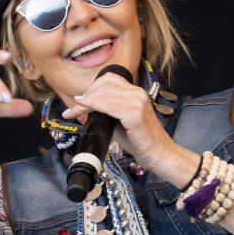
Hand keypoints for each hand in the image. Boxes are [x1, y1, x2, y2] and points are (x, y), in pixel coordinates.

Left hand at [61, 73, 178, 171]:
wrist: (160, 155)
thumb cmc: (141, 142)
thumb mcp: (120, 123)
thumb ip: (105, 114)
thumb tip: (83, 111)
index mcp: (135, 93)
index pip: (109, 80)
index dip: (91, 88)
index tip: (79, 101)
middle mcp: (137, 94)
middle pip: (104, 83)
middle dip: (86, 95)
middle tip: (74, 109)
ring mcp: (137, 102)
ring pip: (103, 93)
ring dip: (84, 102)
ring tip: (73, 112)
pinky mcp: (135, 114)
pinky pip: (107, 104)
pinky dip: (91, 105)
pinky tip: (82, 110)